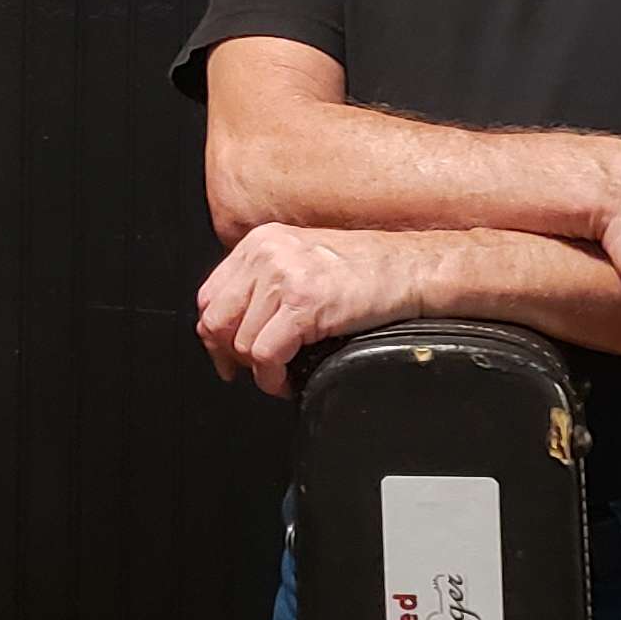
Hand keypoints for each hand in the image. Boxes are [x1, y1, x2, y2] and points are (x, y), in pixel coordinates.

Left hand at [197, 224, 428, 398]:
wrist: (411, 269)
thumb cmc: (366, 268)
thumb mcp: (303, 259)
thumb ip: (266, 280)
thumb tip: (237, 322)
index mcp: (261, 241)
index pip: (209, 296)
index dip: (215, 334)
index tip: (227, 355)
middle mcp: (266, 254)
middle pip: (216, 321)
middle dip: (230, 356)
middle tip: (251, 370)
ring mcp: (284, 277)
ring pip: (241, 343)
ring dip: (258, 370)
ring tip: (280, 373)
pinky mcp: (304, 304)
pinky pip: (265, 355)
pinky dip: (272, 378)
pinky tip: (288, 378)